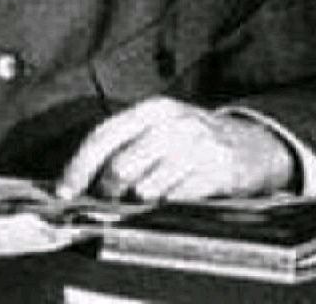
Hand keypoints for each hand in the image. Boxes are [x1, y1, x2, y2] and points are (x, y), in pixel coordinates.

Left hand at [56, 97, 294, 200]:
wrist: (252, 144)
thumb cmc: (192, 139)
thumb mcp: (159, 129)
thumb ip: (124, 145)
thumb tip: (81, 177)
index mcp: (150, 109)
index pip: (103, 136)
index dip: (79, 166)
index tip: (64, 191)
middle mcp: (171, 122)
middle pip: (121, 165)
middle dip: (107, 190)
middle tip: (107, 200)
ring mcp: (196, 145)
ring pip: (147, 186)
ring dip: (138, 201)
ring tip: (145, 196)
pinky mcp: (217, 170)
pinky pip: (176, 198)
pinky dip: (166, 204)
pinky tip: (170, 198)